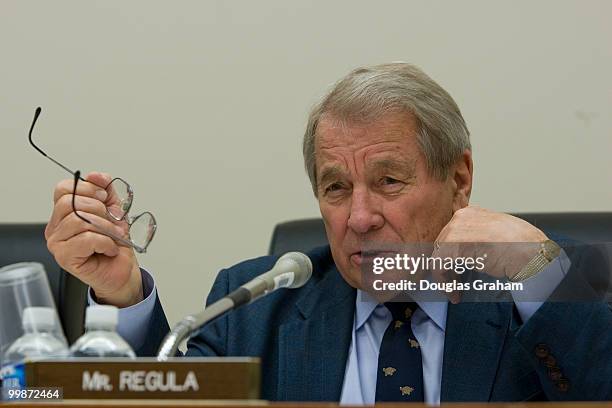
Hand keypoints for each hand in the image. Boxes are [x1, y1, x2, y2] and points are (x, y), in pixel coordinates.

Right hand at [45, 172, 143, 307]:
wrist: (122, 269)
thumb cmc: (115, 243)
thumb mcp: (114, 210)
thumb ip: (107, 190)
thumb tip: (96, 176)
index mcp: (64, 213)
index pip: (63, 189)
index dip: (87, 188)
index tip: (104, 197)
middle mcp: (56, 227)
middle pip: (70, 203)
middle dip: (99, 209)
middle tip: (112, 221)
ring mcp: (57, 243)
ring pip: (79, 221)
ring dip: (106, 227)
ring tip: (114, 236)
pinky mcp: (65, 257)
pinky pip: (86, 239)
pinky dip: (105, 242)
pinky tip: (109, 248)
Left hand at [432, 206, 547, 302]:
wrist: (532, 253)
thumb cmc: (523, 246)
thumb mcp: (497, 233)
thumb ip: (479, 238)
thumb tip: (469, 253)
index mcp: (471, 212)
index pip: (451, 234)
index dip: (451, 255)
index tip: (454, 269)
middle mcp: (460, 217)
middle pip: (442, 244)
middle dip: (447, 265)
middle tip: (454, 282)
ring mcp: (455, 230)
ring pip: (438, 256)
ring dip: (445, 277)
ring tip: (454, 291)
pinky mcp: (453, 247)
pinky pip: (439, 267)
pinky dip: (444, 283)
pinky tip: (454, 293)